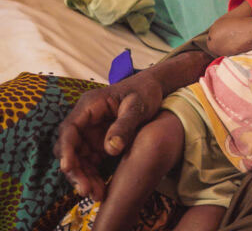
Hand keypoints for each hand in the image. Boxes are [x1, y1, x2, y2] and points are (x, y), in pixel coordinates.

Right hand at [54, 72, 162, 200]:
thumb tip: (110, 149)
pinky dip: (93, 176)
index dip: (66, 149)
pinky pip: (90, 162)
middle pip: (70, 148)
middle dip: (75, 170)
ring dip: (84, 177)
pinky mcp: (98, 142)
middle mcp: (85, 120)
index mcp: (90, 106)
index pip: (70, 129)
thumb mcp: (137, 107)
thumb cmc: (145, 92)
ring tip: (96, 194)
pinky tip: (101, 189)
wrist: (154, 90)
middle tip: (86, 190)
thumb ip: (124, 126)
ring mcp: (90, 132)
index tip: (68, 168)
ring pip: (78, 159)